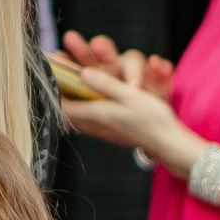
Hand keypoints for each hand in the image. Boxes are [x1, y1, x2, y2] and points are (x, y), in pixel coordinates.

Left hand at [57, 43, 189, 157]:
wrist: (169, 144)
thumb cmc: (154, 119)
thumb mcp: (132, 96)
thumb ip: (107, 85)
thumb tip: (84, 74)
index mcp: (99, 114)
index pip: (65, 106)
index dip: (55, 91)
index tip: (49, 77)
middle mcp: (97, 125)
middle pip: (69, 112)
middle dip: (62, 93)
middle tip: (57, 78)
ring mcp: (103, 131)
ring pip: (78, 117)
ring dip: (72, 102)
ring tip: (68, 88)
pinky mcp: (111, 133)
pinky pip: (89, 121)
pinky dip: (84, 110)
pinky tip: (87, 102)